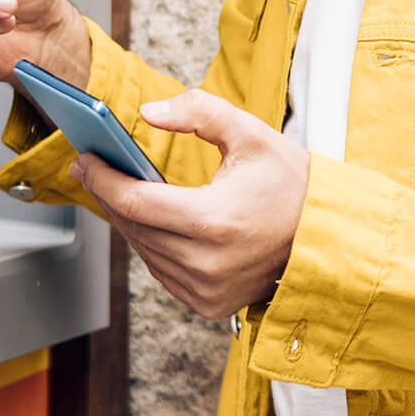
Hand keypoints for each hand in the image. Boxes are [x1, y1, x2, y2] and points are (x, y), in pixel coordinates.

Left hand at [69, 89, 309, 319]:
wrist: (329, 236)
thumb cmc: (292, 184)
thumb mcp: (251, 134)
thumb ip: (198, 112)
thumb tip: (148, 113)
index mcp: (212, 220)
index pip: (135, 201)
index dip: (103, 179)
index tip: (85, 159)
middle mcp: (205, 262)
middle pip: (133, 226)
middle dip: (108, 195)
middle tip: (91, 169)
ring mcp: (206, 289)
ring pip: (144, 252)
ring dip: (128, 221)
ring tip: (117, 190)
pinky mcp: (209, 303)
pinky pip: (163, 272)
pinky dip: (152, 246)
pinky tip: (149, 222)